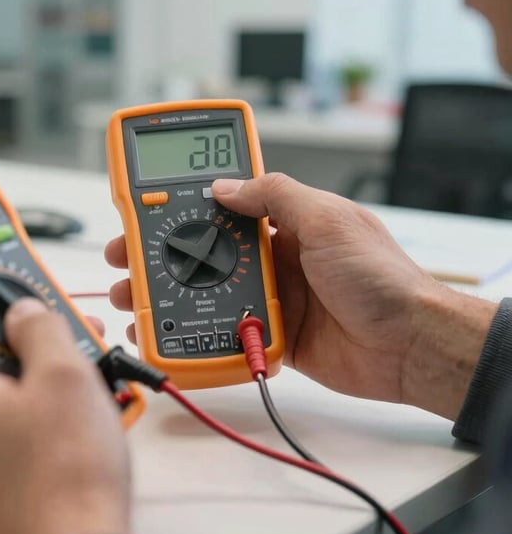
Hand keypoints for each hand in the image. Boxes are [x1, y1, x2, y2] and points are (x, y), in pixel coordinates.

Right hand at [106, 173, 496, 419]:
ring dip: (167, 291)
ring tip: (133, 295)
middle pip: (203, 249)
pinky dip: (193, 329)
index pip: (225, 204)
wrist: (410, 345)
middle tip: (124, 255)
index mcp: (286, 222)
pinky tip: (165, 331)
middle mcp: (273, 255)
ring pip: (206, 288)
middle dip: (159, 251)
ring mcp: (271, 294)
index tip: (147, 204)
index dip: (184, 203)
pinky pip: (223, 326)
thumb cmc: (380, 277)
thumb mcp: (328, 219)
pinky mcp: (271, 331)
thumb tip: (224, 187)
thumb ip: (276, 197)